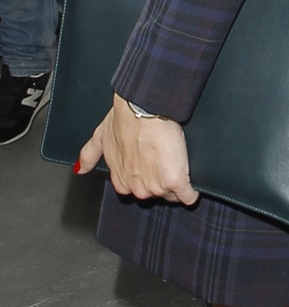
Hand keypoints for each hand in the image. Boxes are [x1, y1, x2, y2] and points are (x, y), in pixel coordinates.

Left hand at [77, 93, 199, 204]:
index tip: (151, 163)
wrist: (143, 109)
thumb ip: (89, 155)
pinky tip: (191, 182)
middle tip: (164, 159)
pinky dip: (192, 192)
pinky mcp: (175, 182)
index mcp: (120, 180)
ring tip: (176, 161)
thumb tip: (79, 169)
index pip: (139, 189)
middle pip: (157, 194)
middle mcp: (136, 188)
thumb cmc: (124, 118)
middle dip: (162, 180)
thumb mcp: (101, 136)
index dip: (148, 175)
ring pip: (172, 195)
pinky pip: (188, 196)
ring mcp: (156, 187)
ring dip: (177, 183)